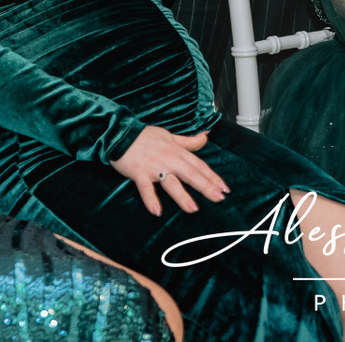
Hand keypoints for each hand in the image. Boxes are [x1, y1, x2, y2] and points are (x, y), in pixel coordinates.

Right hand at [112, 127, 229, 216]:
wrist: (120, 133)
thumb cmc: (145, 136)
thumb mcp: (170, 135)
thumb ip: (188, 141)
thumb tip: (206, 137)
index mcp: (177, 151)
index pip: (198, 165)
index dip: (212, 177)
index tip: (224, 188)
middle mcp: (169, 159)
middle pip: (191, 174)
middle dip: (206, 186)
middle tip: (219, 198)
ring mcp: (154, 166)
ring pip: (171, 182)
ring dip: (182, 196)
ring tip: (193, 209)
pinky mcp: (139, 172)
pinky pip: (146, 188)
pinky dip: (150, 199)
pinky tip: (157, 211)